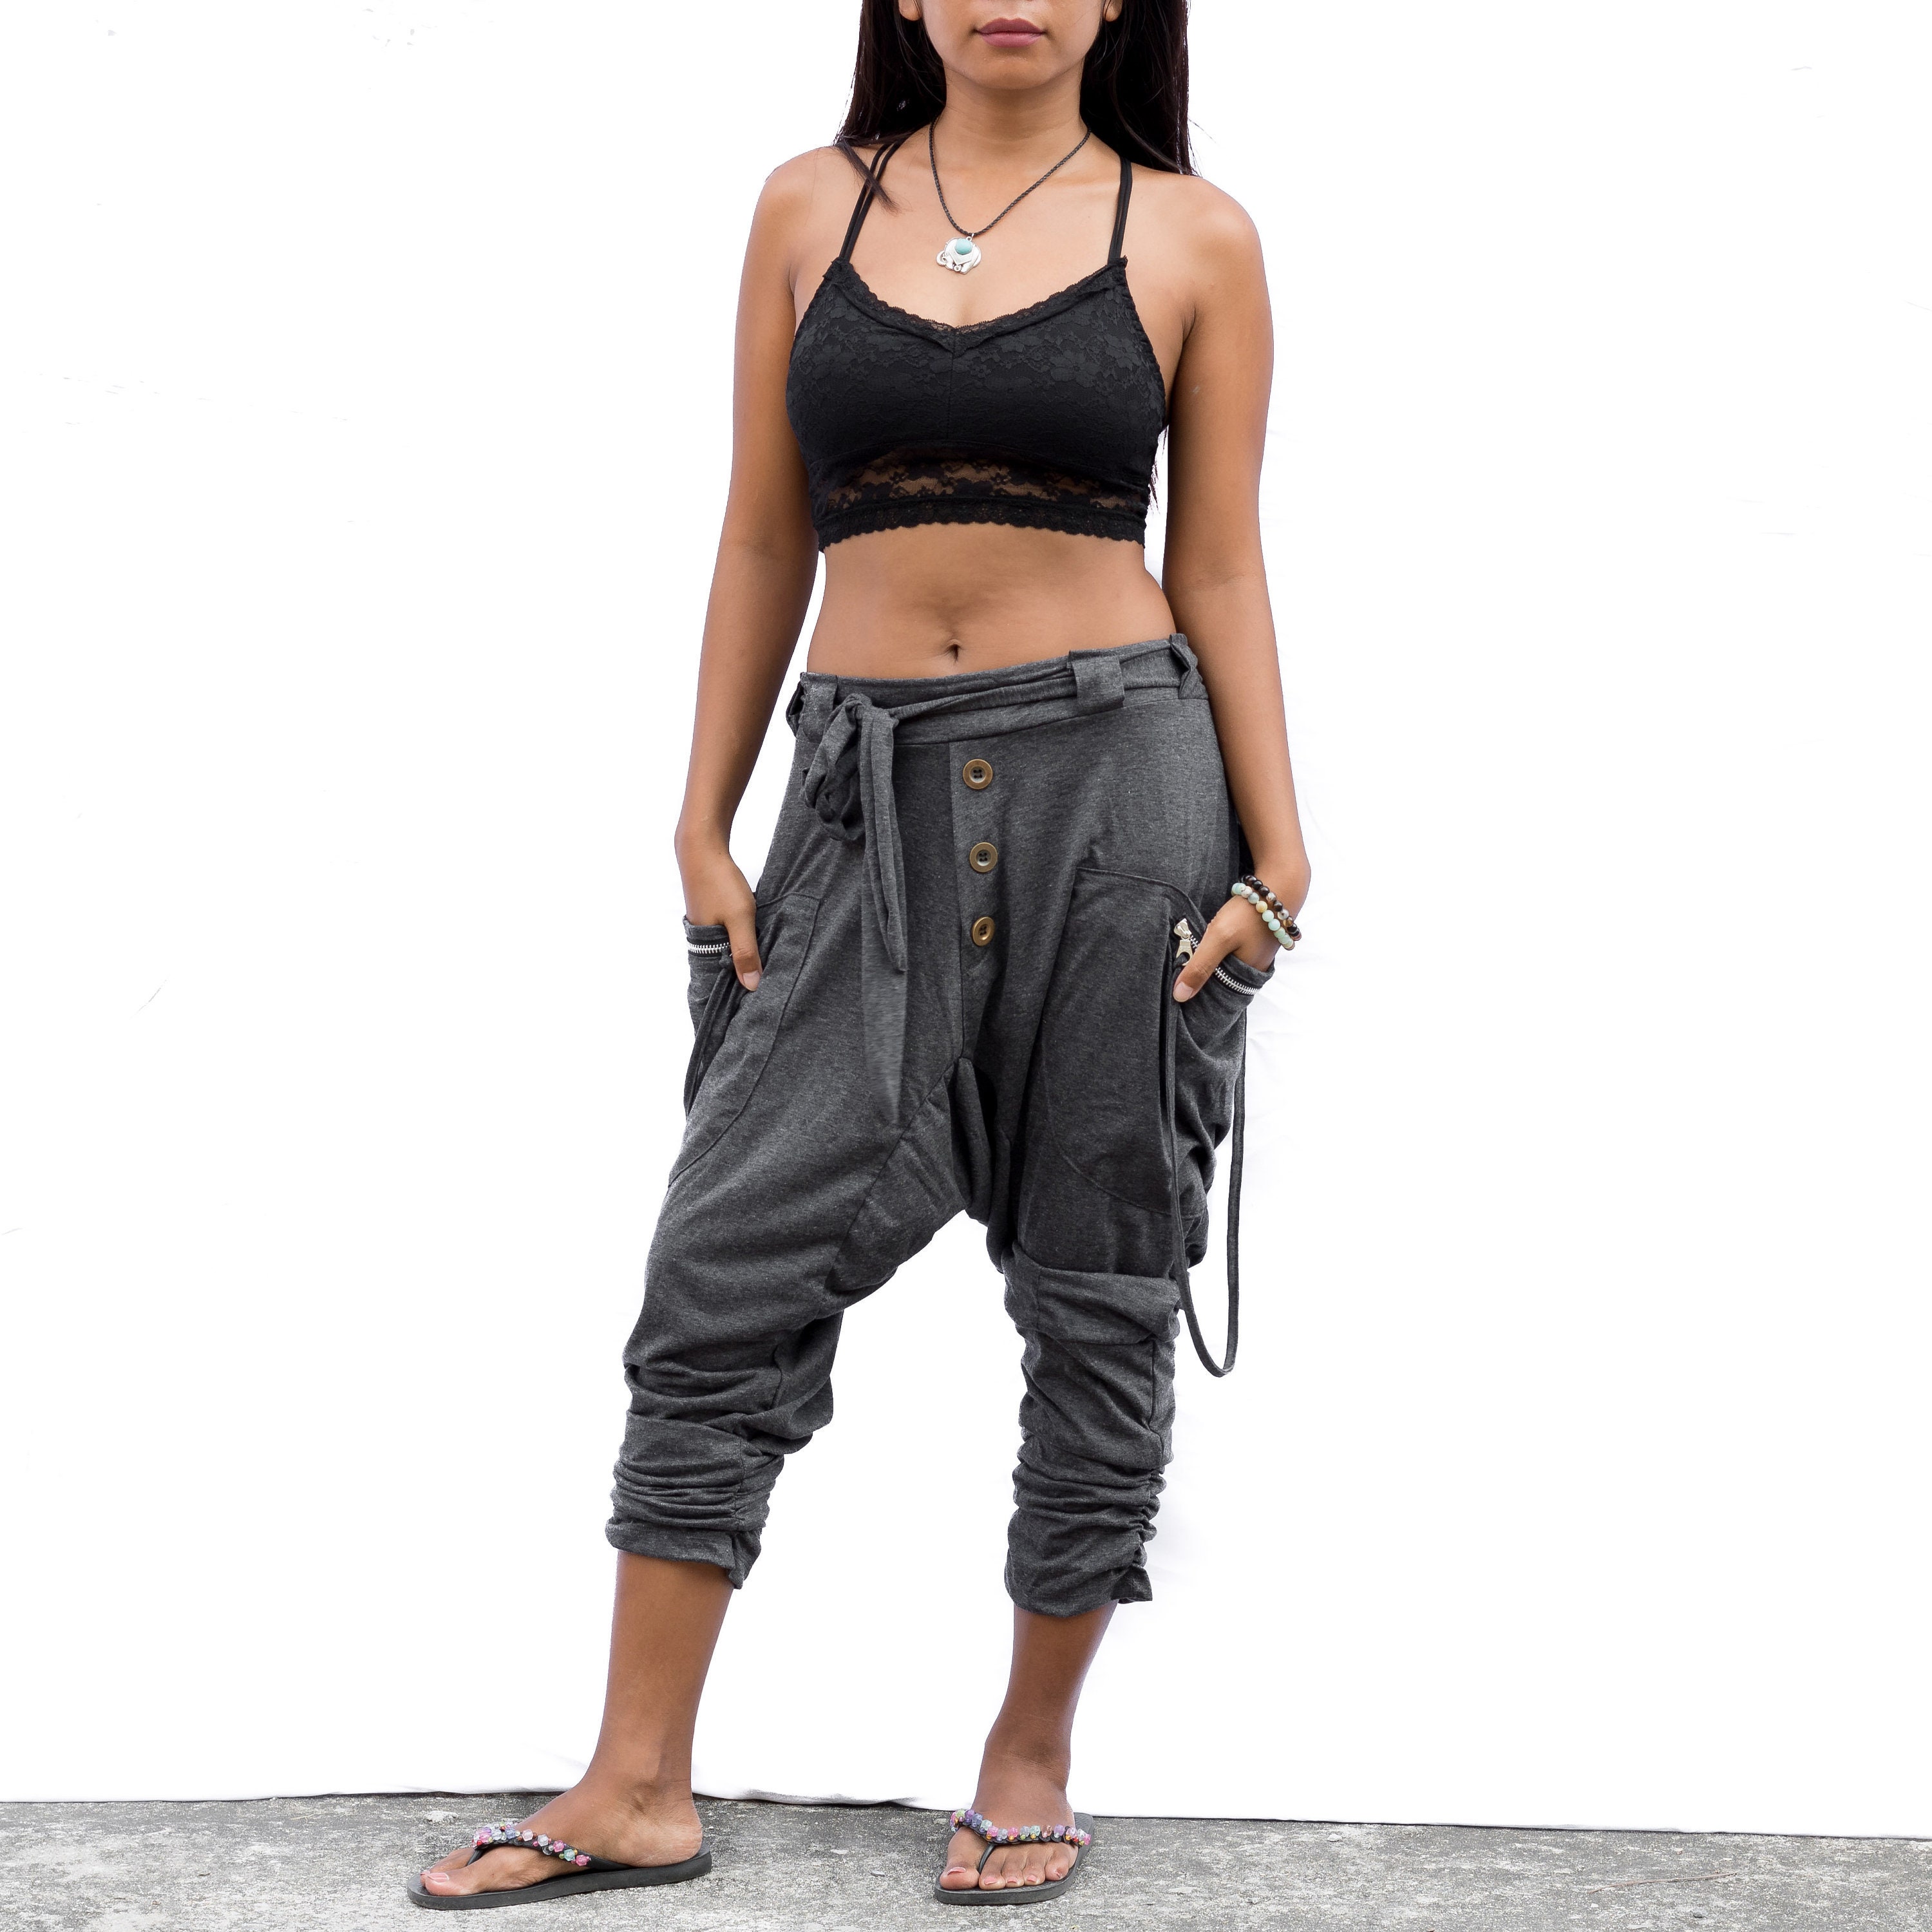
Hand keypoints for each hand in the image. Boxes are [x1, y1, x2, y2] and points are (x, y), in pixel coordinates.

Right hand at [679, 840, 761, 989]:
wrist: (703, 848)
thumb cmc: (720, 883)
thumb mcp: (739, 918)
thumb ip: (746, 951)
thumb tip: (752, 986)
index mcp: (703, 948)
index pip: (719, 983)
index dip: (736, 992)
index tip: (756, 1004)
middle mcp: (702, 942)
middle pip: (725, 968)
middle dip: (743, 977)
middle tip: (767, 990)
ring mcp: (706, 927)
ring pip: (728, 951)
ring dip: (744, 958)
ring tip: (766, 970)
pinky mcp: (713, 916)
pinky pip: (729, 936)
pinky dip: (743, 941)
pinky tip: (757, 942)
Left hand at [1172, 892, 1275, 1001]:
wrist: (1277, 887)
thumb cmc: (1248, 913)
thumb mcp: (1219, 939)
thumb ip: (1200, 967)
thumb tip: (1180, 996)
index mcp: (1247, 978)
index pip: (1215, 993)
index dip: (1197, 989)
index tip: (1178, 985)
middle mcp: (1254, 970)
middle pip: (1221, 979)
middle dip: (1202, 974)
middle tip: (1179, 966)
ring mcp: (1257, 955)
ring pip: (1226, 964)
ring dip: (1210, 960)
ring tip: (1190, 953)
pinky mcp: (1255, 941)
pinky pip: (1232, 951)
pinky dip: (1219, 949)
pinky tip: (1209, 941)